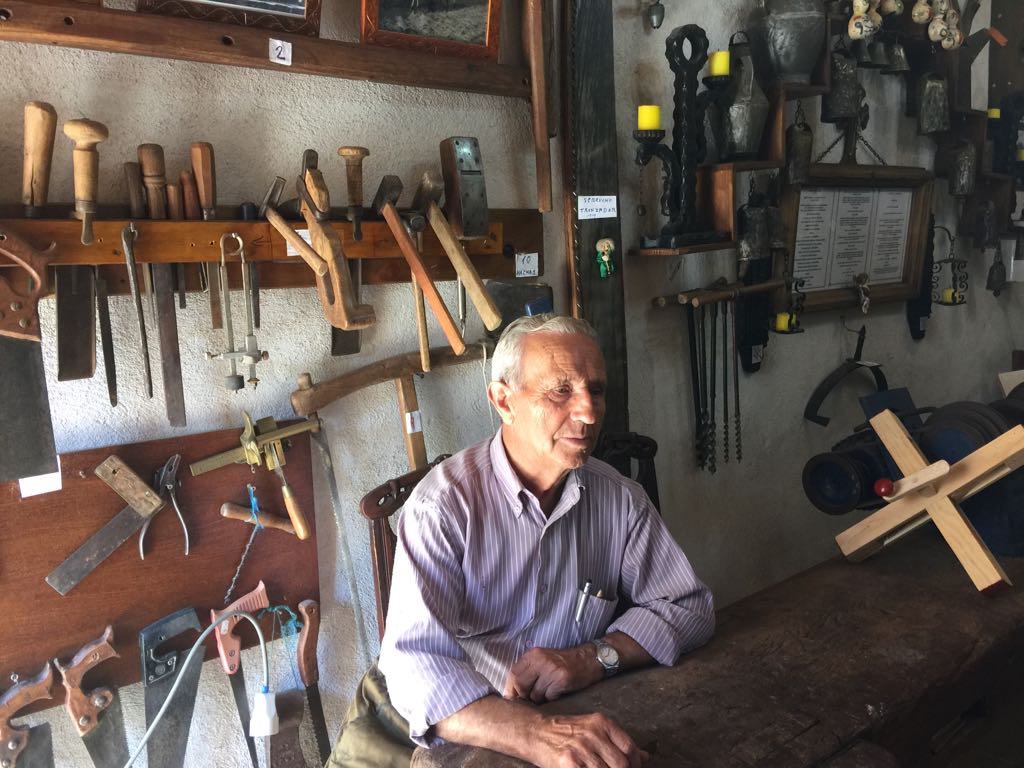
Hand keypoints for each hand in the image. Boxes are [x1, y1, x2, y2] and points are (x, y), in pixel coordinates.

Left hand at [504, 645, 601, 702]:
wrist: (588, 660)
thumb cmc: (563, 663)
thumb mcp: (543, 660)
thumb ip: (528, 672)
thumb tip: (511, 692)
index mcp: (533, 655)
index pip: (513, 675)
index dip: (512, 689)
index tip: (514, 697)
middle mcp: (540, 660)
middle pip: (521, 685)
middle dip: (524, 696)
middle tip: (532, 698)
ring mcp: (551, 670)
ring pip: (535, 695)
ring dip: (540, 699)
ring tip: (548, 692)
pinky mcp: (562, 680)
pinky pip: (549, 697)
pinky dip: (552, 698)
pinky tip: (558, 691)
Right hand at [532, 712, 648, 767]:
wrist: (536, 732)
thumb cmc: (566, 732)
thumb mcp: (593, 729)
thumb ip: (618, 741)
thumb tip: (645, 756)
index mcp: (602, 723)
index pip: (629, 748)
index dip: (635, 764)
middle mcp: (593, 733)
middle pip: (621, 763)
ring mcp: (582, 749)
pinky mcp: (570, 763)